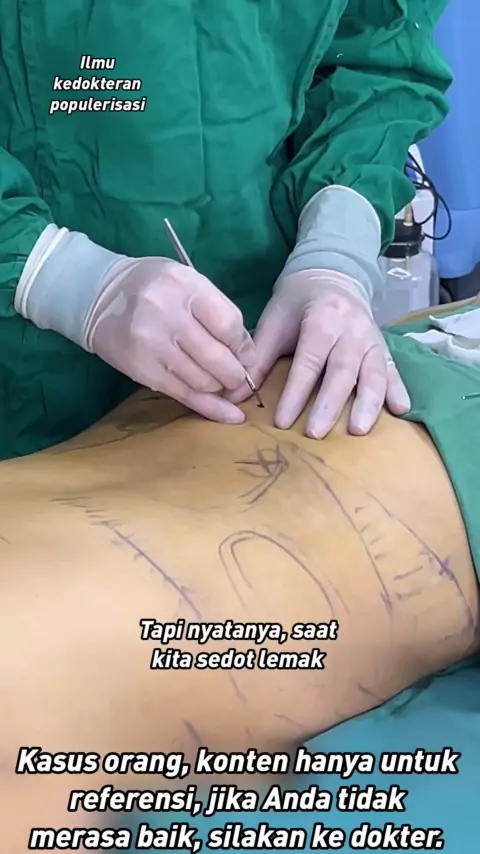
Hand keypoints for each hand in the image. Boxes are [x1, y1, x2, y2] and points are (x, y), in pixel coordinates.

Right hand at [86, 257, 254, 422]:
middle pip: (217, 358)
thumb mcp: (187, 282)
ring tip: (220, 383)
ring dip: (219, 387)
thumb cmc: (154, 287)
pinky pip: (183, 395)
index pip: (229, 325)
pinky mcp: (141, 369)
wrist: (99, 296)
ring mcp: (152, 345)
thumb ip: (217, 311)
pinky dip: (210, 408)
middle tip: (239, 378)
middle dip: (236, 375)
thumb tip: (247, 355)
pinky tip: (229, 415)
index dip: (244, 348)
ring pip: (203, 381)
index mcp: (185, 287)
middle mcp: (167, 315)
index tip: (247, 357)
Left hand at [229, 270, 409, 436]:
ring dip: (368, 403)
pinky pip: (393, 370)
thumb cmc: (296, 303)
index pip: (308, 362)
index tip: (283, 422)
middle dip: (329, 404)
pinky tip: (402, 410)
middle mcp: (352, 330)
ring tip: (358, 430)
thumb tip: (233, 398)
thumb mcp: (273, 323)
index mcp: (322, 319)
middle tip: (316, 433)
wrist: (331, 275)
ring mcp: (372, 339)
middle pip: (341, 371)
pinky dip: (398, 390)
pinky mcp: (384, 348)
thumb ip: (257, 360)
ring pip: (373, 373)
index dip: (295, 393)